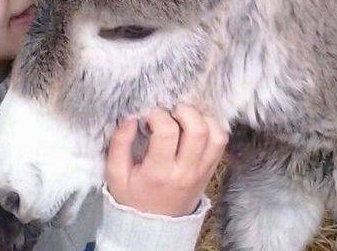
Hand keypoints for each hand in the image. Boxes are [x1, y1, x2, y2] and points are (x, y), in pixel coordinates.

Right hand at [105, 104, 227, 216]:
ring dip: (202, 117)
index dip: (157, 115)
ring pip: (216, 134)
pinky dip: (212, 127)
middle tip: (171, 112)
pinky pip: (221, 142)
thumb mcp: (116, 175)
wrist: (154, 225)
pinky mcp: (210, 170)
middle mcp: (185, 171)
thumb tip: (129, 118)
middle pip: (198, 129)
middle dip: (184, 111)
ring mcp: (201, 171)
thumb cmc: (133, 197)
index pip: (167, 132)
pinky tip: (195, 125)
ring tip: (185, 117)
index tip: (149, 117)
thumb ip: (119, 144)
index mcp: (159, 172)